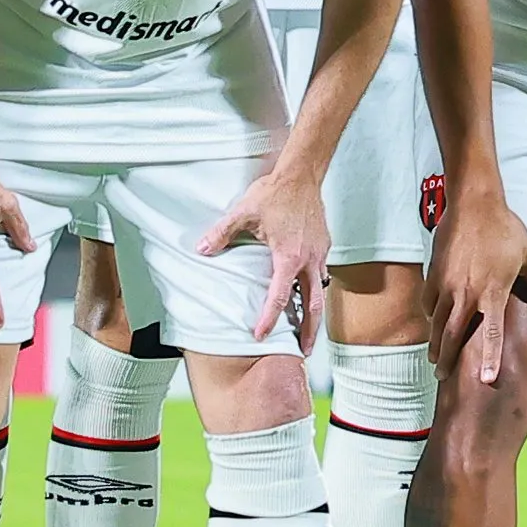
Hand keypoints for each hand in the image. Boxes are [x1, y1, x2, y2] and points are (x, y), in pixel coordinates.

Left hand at [199, 159, 328, 352]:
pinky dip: (317, 290)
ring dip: (316, 314)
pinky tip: (310, 294)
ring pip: (321, 291)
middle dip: (309, 331)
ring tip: (309, 331)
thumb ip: (222, 233)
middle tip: (303, 351)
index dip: (269, 319)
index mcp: (288, 257)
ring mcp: (320, 253)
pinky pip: (322, 274)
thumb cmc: (275, 193)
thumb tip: (202, 250)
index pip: (280, 297)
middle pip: (314, 305)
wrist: (302, 174)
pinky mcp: (324, 245)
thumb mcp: (244, 212)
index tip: (260, 335)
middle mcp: (309, 260)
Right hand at [425, 180, 526, 387]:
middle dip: (446, 360)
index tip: (487, 379)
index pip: (491, 335)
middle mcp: (467, 294)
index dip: (490, 359)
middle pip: (452, 337)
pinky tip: (434, 321)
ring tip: (435, 358)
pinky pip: (429, 303)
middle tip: (442, 377)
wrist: (473, 204)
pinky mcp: (433, 274)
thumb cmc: (504, 229)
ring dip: (435, 343)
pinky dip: (431, 316)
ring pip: (436, 323)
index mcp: (493, 293)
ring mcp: (446, 285)